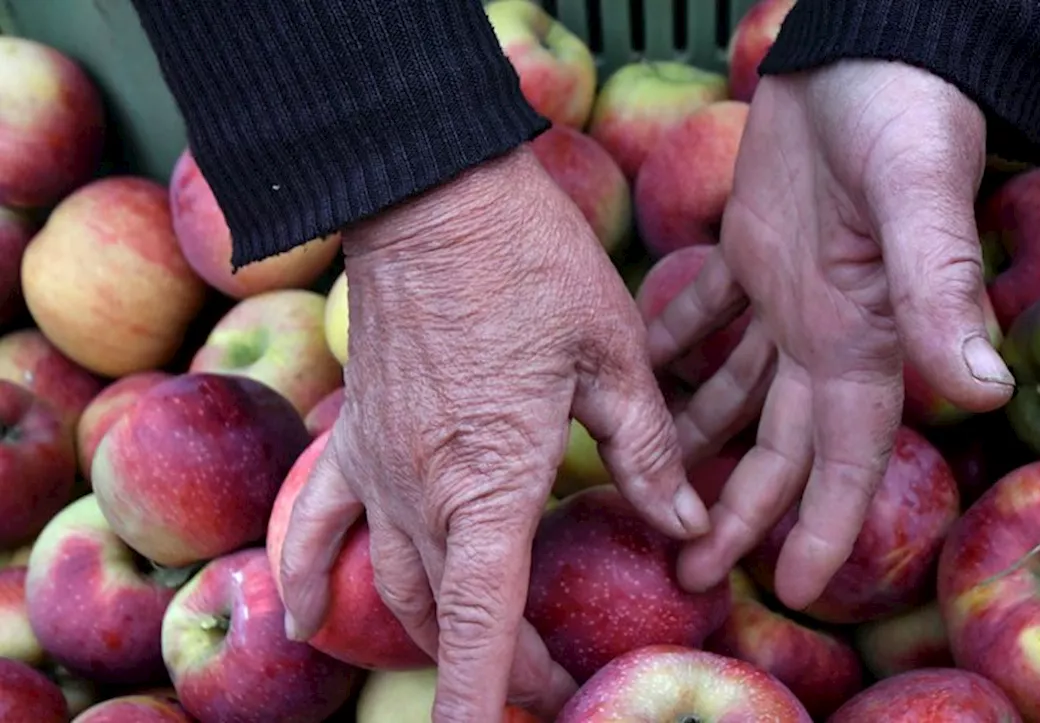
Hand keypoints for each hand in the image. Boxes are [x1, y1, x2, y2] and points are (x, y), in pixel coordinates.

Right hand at [274, 147, 710, 720]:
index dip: (483, 691)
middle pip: (452, 611)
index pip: (483, 616)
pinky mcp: (353, 430)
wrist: (430, 190)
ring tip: (478, 656)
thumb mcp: (612, 354)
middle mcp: (420, 486)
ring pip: (394, 581)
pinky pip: (314, 518)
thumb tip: (685, 525)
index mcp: (491, 477)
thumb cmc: (528, 262)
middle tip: (552, 678)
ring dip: (436, 629)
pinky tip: (299, 615)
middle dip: (498, 660)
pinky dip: (304, 572)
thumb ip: (645, 451)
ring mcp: (375, 461)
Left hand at [648, 60, 1014, 610]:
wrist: (871, 43)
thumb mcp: (920, 197)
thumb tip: (985, 387)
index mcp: (868, 337)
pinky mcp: (754, 252)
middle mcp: (828, 332)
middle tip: (690, 571)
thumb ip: (941, 287)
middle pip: (781, 448)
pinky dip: (677, 352)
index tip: (795, 588)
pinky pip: (706, 320)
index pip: (849, 457)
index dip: (828, 527)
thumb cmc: (906, 111)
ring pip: (738, 397)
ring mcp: (788, 296)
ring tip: (650, 493)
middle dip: (742, 512)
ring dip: (698, 445)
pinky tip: (642, 381)